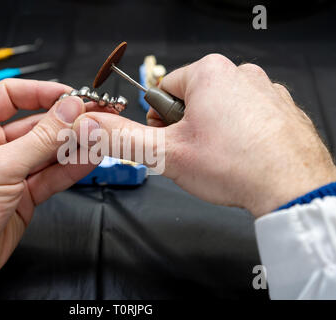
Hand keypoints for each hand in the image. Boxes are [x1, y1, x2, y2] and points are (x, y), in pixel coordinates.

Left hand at [0, 79, 99, 298]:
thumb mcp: (1, 166)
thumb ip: (41, 138)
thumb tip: (70, 109)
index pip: (11, 96)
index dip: (42, 92)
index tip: (72, 95)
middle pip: (35, 125)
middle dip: (65, 122)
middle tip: (94, 117)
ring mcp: (10, 171)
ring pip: (47, 152)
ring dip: (73, 145)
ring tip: (99, 137)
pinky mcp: (24, 195)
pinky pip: (52, 176)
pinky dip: (71, 168)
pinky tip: (90, 158)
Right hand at [73, 54, 335, 216]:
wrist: (292, 187)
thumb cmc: (233, 165)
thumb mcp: (165, 153)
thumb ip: (122, 137)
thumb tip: (91, 127)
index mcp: (209, 73)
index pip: (163, 90)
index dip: (158, 119)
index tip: (170, 140)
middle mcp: (240, 73)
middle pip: (192, 98)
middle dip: (186, 126)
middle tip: (194, 152)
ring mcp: (266, 89)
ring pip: (220, 108)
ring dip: (213, 131)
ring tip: (221, 157)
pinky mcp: (282, 108)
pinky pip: (247, 116)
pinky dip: (240, 134)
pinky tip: (242, 156)